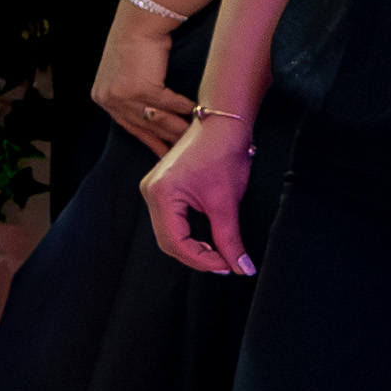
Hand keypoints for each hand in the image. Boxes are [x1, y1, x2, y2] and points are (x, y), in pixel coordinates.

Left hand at [91, 3, 189, 152]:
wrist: (139, 22)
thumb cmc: (137, 44)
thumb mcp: (128, 73)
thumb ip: (135, 96)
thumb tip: (156, 116)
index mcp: (103, 97)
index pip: (128, 125)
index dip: (148, 140)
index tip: (163, 154)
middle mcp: (108, 98)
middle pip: (142, 125)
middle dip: (165, 139)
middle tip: (184, 150)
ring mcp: (121, 94)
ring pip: (155, 117)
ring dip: (177, 127)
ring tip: (194, 135)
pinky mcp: (138, 88)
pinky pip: (165, 103)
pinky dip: (182, 107)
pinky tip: (196, 110)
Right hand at [144, 116, 257, 277]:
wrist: (223, 123)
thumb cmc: (223, 152)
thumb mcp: (227, 202)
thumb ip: (230, 239)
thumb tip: (240, 268)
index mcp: (161, 195)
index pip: (176, 242)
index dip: (202, 260)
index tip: (227, 266)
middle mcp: (150, 192)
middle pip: (167, 241)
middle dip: (195, 257)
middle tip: (224, 264)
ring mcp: (154, 189)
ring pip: (167, 233)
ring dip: (191, 247)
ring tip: (217, 253)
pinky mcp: (162, 188)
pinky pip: (169, 221)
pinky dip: (188, 234)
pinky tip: (206, 238)